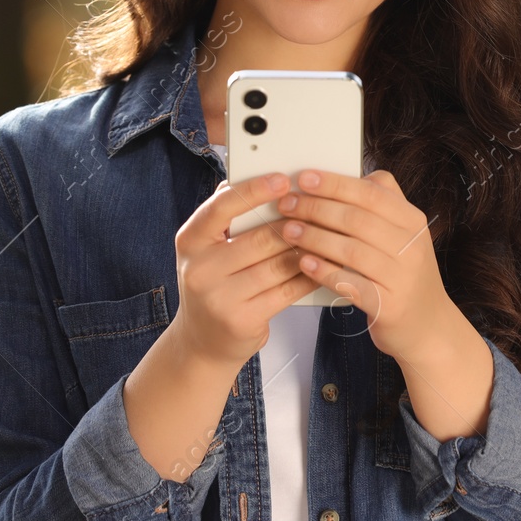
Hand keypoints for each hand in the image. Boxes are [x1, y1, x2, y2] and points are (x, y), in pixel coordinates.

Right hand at [171, 171, 323, 369]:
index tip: (284, 179)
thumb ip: (230, 218)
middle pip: (261, 237)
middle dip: (296, 224)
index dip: (255, 191)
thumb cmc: (215, 283)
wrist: (202, 341)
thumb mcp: (209, 248)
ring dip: (309, 249)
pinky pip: (287, 290)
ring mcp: (219, 298)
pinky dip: (309, 275)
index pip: (223, 207)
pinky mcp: (242, 320)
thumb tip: (263, 179)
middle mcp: (199, 269)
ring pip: (279, 264)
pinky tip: (324, 265)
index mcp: (190, 240)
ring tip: (330, 235)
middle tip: (323, 210)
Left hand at [276, 168, 459, 364]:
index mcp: (412, 222)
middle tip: (287, 204)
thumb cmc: (405, 276)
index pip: (372, 193)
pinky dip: (324, 271)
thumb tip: (354, 177)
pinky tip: (303, 263)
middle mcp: (412, 247)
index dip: (335, 184)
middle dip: (316, 208)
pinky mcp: (388, 305)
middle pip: (357, 219)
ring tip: (288, 231)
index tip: (304, 178)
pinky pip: (350, 283)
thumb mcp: (406, 234)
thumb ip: (384, 205)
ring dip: (314, 237)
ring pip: (351, 250)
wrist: (428, 326)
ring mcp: (402, 277)